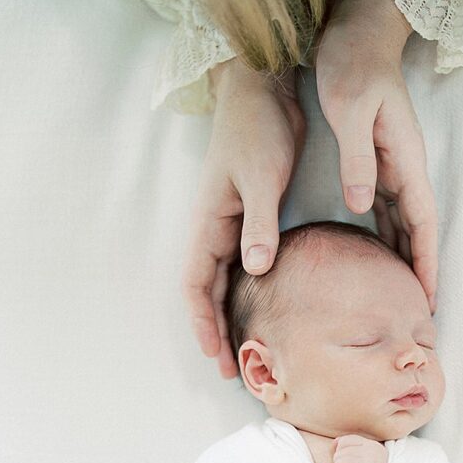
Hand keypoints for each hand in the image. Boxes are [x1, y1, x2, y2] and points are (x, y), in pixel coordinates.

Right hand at [182, 60, 305, 379]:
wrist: (264, 91)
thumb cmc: (258, 130)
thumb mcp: (261, 178)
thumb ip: (260, 225)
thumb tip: (255, 270)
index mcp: (210, 224)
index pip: (197, 286)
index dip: (203, 323)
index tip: (215, 355)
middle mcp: (216, 231)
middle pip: (209, 293)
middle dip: (216, 332)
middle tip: (232, 371)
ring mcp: (232, 226)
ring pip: (225, 284)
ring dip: (231, 317)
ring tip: (246, 348)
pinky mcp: (252, 219)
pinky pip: (244, 266)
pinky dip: (249, 292)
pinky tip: (265, 309)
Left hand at [315, 0, 437, 310]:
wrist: (354, 35)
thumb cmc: (352, 67)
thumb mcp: (350, 109)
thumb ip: (357, 158)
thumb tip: (363, 204)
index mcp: (403, 159)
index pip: (422, 221)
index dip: (426, 260)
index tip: (428, 296)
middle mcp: (402, 169)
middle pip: (418, 231)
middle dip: (421, 271)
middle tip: (419, 313)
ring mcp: (391, 168)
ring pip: (403, 225)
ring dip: (404, 260)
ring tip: (400, 297)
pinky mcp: (376, 165)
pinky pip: (385, 212)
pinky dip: (386, 239)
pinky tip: (376, 261)